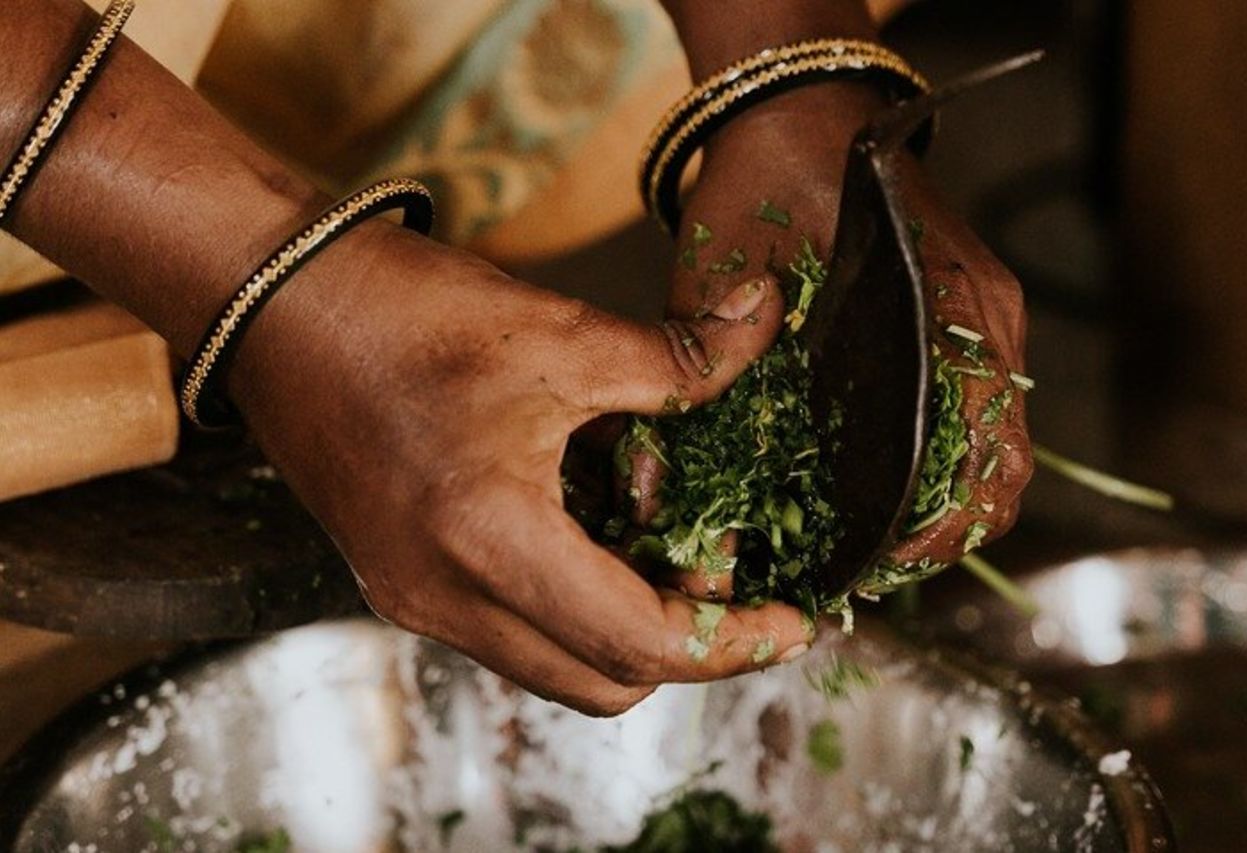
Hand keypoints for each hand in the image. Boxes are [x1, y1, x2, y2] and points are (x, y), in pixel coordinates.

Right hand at [225, 221, 811, 715]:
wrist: (273, 301)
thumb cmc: (400, 311)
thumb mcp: (556, 331)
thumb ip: (675, 360)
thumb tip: (761, 326)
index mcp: (488, 541)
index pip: (640, 645)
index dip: (733, 640)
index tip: (794, 620)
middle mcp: (443, 598)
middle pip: (604, 682)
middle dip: (684, 639)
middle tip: (723, 564)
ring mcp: (413, 598)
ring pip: (556, 661)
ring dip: (624, 619)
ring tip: (659, 532)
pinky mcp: (400, 580)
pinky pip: (511, 624)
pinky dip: (571, 594)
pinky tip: (591, 515)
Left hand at [628, 83, 1031, 595]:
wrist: (803, 106)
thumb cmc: (759, 185)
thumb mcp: (715, 281)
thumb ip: (698, 381)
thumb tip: (663, 496)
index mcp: (936, 311)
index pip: (980, 453)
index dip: (936, 528)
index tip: (882, 563)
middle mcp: (982, 318)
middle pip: (1005, 467)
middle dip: (947, 530)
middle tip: (877, 564)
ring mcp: (989, 312)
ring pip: (1004, 444)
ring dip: (954, 499)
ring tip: (883, 534)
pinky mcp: (976, 309)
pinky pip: (989, 406)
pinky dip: (954, 455)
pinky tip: (893, 475)